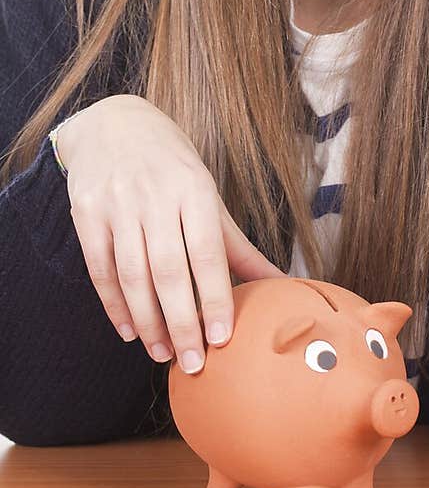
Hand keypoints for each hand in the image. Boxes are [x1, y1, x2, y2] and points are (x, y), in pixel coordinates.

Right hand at [58, 95, 287, 371]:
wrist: (114, 124)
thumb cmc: (173, 166)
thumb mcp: (209, 195)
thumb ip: (237, 245)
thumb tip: (281, 284)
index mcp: (194, 189)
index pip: (207, 252)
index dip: (215, 297)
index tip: (222, 337)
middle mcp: (155, 197)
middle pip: (169, 270)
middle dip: (182, 322)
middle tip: (194, 363)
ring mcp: (118, 205)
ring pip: (133, 275)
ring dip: (148, 321)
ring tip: (163, 354)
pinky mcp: (87, 214)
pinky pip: (101, 269)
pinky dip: (115, 304)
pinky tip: (130, 331)